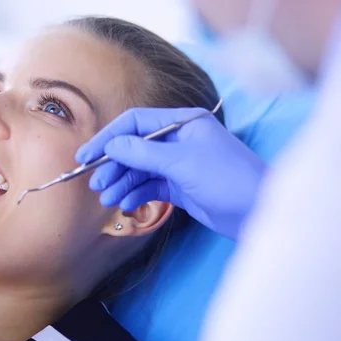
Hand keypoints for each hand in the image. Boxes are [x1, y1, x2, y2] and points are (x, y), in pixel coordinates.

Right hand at [76, 107, 265, 239]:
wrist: (260, 213)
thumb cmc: (227, 178)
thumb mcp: (181, 162)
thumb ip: (142, 153)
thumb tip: (110, 146)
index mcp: (182, 123)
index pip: (134, 123)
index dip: (108, 138)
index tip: (86, 156)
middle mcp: (178, 140)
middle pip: (134, 148)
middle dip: (113, 165)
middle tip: (95, 184)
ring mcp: (179, 164)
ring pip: (140, 170)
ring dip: (122, 182)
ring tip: (106, 198)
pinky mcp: (181, 187)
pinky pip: (150, 186)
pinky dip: (136, 194)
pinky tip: (125, 204)